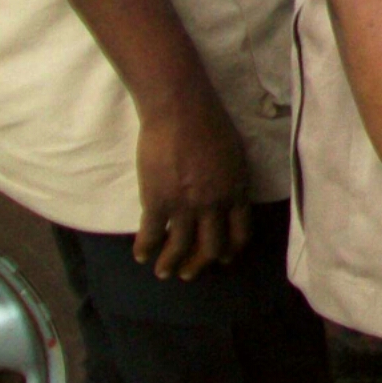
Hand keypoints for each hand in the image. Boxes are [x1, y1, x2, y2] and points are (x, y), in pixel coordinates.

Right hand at [132, 84, 252, 280]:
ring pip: (180, 249)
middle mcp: (214, 204)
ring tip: (164, 272)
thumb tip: (228, 199)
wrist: (180, 110)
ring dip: (171, 264)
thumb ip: (232, 180)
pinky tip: (141, 254)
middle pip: (211, 248)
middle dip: (200, 265)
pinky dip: (145, 249)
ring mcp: (186, 205)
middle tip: (189, 273)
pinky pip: (151, 235)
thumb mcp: (234, 155)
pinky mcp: (157, 201)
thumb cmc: (209, 123)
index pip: (240, 233)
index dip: (231, 251)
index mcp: (237, 191)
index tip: (223, 259)